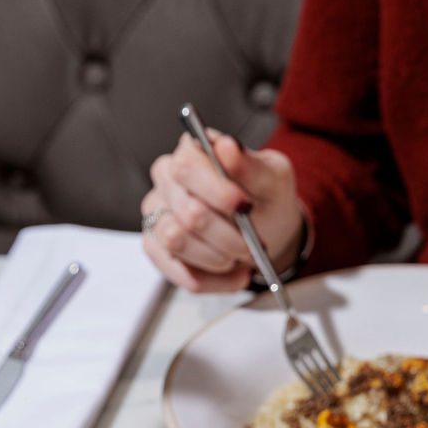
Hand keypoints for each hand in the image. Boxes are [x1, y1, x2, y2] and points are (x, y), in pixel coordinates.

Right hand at [142, 131, 304, 292]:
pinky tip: (233, 275)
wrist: (266, 231)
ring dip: (217, 258)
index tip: (243, 206)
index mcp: (192, 152)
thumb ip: (251, 165)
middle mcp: (167, 180)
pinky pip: (176, 271)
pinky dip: (211, 279)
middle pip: (186, 211)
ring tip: (242, 258)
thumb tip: (226, 147)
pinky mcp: (155, 247)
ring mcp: (157, 215)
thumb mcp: (272, 178)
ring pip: (176, 241)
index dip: (215, 190)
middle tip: (252, 246)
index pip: (187, 167)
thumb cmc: (265, 199)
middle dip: (226, 236)